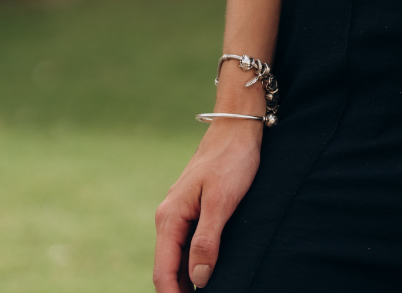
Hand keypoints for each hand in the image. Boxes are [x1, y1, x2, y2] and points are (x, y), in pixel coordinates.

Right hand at [153, 121, 261, 290]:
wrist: (238, 125)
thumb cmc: (231, 159)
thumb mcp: (222, 201)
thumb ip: (207, 241)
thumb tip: (198, 281)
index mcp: (170, 217)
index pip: (163, 271)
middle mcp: (169, 216)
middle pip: (168, 267)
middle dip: (179, 290)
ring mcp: (180, 211)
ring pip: (177, 255)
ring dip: (187, 278)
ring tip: (208, 290)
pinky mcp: (194, 206)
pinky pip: (187, 242)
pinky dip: (194, 260)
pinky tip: (209, 269)